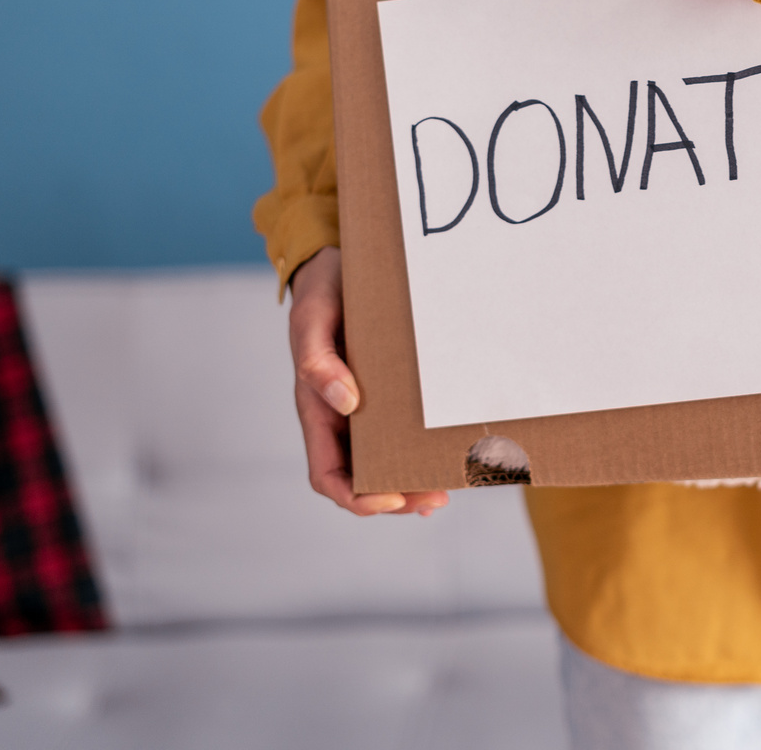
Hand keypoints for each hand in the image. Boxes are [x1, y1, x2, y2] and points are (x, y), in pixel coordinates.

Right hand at [289, 247, 448, 515]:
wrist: (339, 262)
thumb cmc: (322, 291)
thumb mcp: (312, 319)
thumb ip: (317, 360)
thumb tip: (345, 403)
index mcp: (315, 410)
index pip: (328, 474)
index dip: (356, 496)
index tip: (391, 498)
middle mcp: (340, 417)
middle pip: (363, 479)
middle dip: (397, 498)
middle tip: (436, 498)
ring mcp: (365, 407)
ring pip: (385, 462)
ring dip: (413, 481)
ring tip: (448, 487)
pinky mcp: (389, 391)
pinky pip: (403, 432)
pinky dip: (420, 452)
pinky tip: (446, 458)